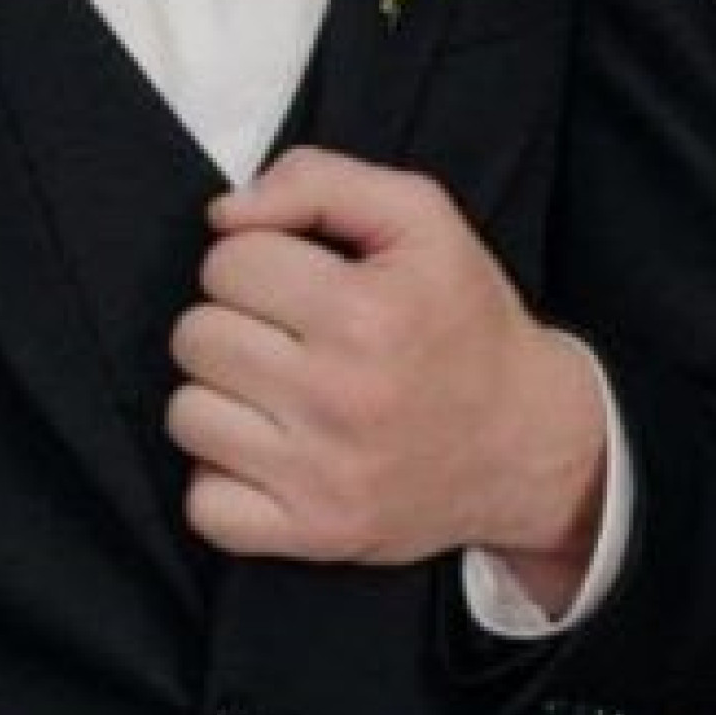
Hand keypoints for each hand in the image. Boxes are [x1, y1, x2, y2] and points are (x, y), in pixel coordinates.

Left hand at [166, 147, 605, 569]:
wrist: (527, 441)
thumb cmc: (463, 320)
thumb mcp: (420, 217)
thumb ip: (318, 181)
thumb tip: (224, 214)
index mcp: (366, 312)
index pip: (228, 263)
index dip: (257, 261)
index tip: (299, 282)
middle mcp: (342, 397)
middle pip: (196, 337)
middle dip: (233, 324)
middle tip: (286, 338)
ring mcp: (324, 475)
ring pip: (187, 415)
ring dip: (221, 399)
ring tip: (277, 393)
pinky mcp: (313, 534)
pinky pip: (204, 505)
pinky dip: (223, 480)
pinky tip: (269, 453)